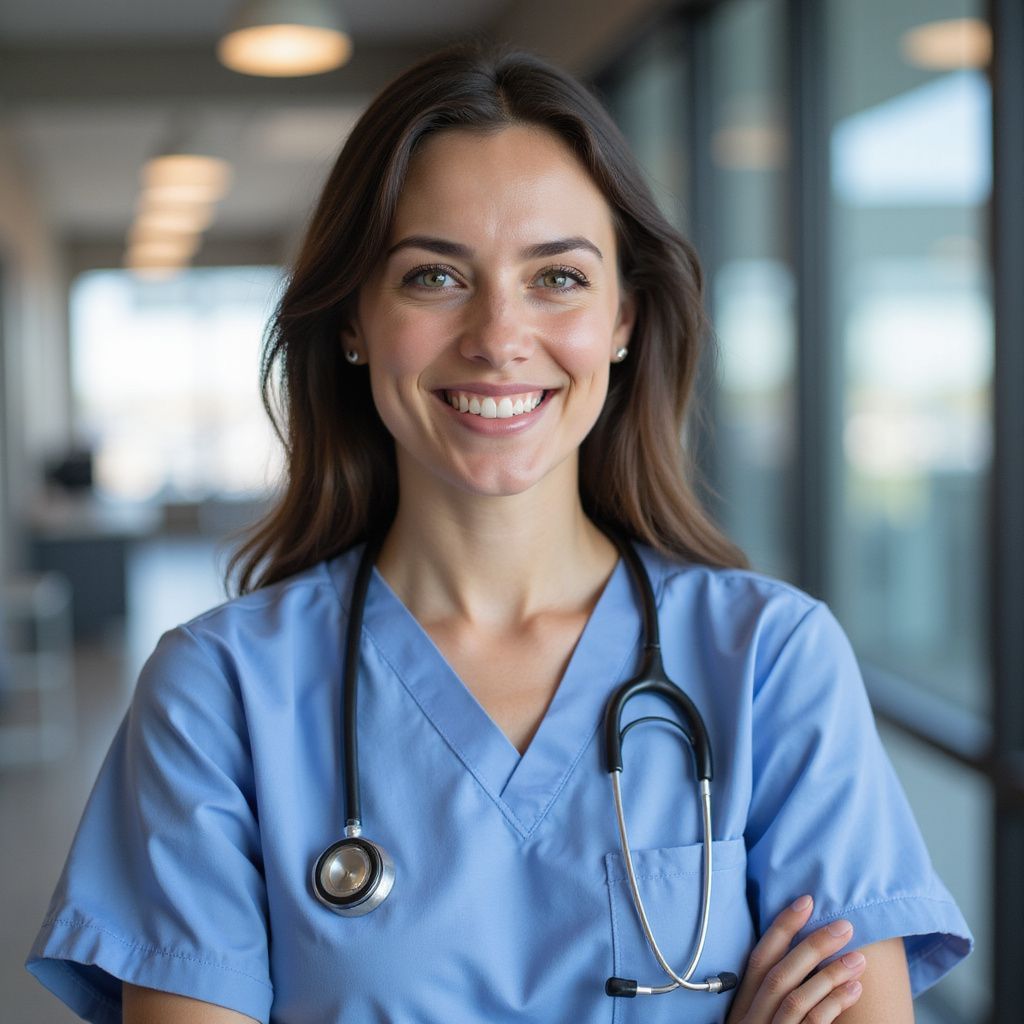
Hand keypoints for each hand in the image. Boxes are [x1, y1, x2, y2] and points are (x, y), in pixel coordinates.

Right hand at [725, 895, 865, 1023]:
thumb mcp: (763, 1017)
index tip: (806, 901)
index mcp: (741, 1006)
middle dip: (811, 946)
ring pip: (796, 998)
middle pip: (777, 975)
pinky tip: (854, 989)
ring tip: (858, 958)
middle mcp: (750, 1018)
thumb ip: (772, 994)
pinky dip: (834, 1003)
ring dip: (829, 974)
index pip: (758, 959)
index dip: (781, 927)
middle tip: (844, 926)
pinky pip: (812, 1023)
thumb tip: (804, 955)